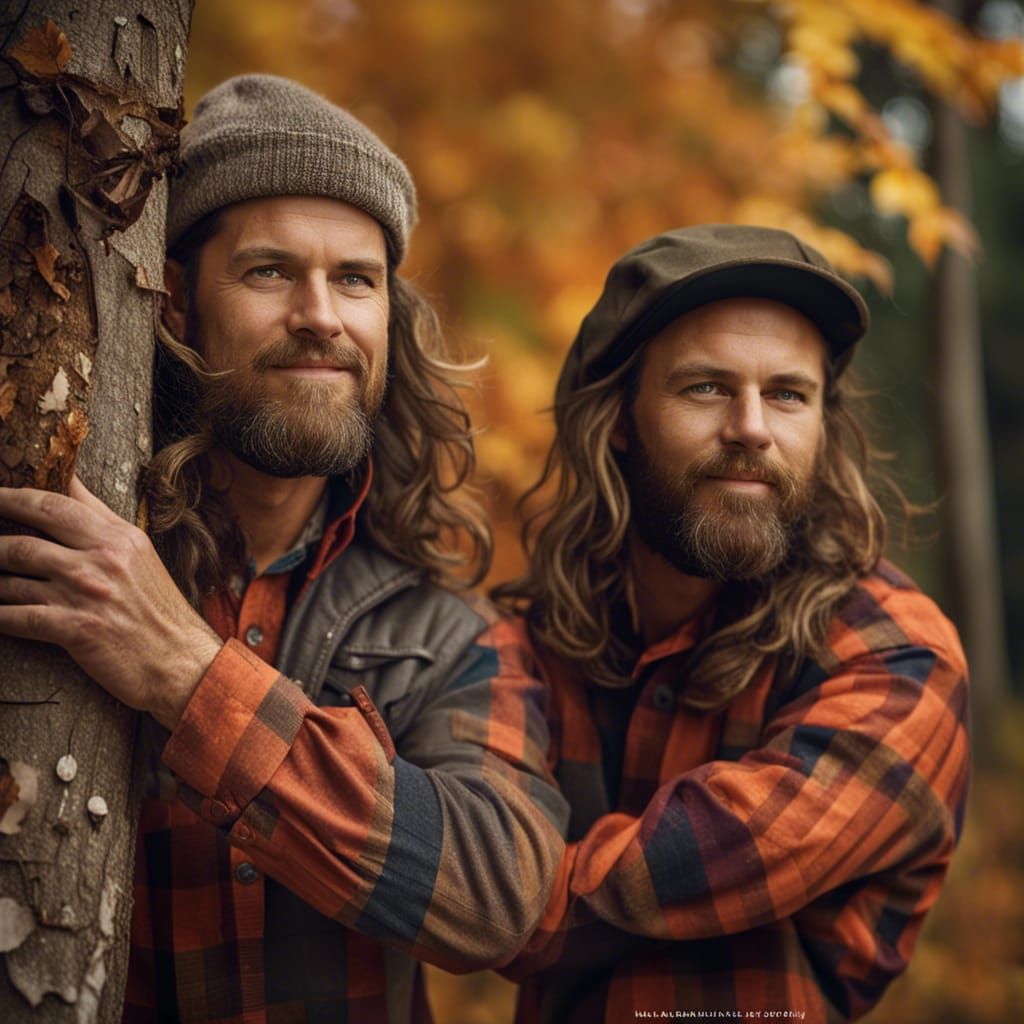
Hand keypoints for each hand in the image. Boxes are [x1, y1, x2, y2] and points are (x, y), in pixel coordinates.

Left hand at [0, 475, 222, 727]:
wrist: (181, 661)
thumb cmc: (160, 611)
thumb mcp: (141, 556)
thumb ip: (104, 525)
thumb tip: (70, 489)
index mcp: (119, 537)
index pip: (58, 502)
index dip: (16, 495)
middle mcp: (102, 559)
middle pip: (27, 533)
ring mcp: (85, 593)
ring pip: (13, 576)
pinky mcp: (74, 628)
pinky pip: (15, 616)